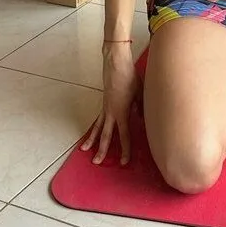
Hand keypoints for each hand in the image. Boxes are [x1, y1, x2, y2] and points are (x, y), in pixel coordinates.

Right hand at [81, 45, 140, 165]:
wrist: (116, 64)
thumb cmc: (130, 77)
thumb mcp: (140, 94)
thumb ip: (140, 108)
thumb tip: (140, 119)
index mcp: (122, 113)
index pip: (124, 136)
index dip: (125, 149)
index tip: (125, 161)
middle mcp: (111, 113)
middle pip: (106, 136)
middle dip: (102, 150)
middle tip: (97, 162)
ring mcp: (105, 108)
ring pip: (98, 128)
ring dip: (92, 140)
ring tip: (85, 150)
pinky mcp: (104, 103)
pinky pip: (98, 119)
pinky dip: (94, 127)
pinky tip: (92, 133)